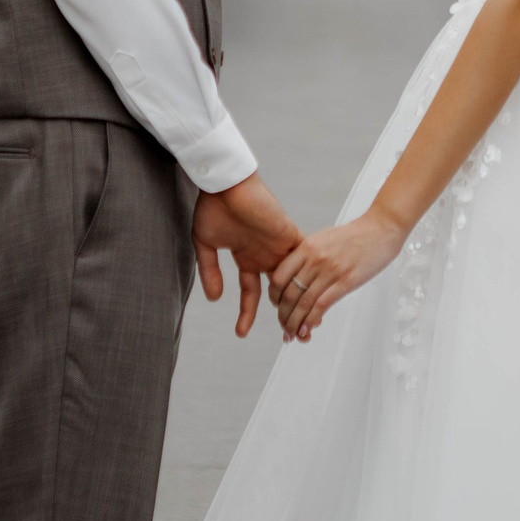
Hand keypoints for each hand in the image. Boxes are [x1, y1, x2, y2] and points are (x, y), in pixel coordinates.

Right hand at [191, 173, 300, 338]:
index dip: (246, 313)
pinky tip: (313, 298)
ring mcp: (279, 247)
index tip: (240, 334)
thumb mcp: (206, 244)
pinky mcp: (290, 236)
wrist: (225, 183)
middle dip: (283, 314)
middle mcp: (266, 255)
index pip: (250, 293)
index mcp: (247, 257)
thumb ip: (210, 271)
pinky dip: (309, 278)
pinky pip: (305, 260)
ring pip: (296, 280)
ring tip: (305, 325)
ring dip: (300, 302)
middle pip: (279, 292)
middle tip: (291, 336)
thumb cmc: (213, 208)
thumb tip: (215, 299)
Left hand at [269, 208, 408, 341]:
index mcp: (307, 247)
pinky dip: (311, 321)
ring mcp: (330, 271)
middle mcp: (314, 259)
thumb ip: (309, 255)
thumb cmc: (354, 235)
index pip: (279, 276)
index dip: (274, 296)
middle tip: (284, 328)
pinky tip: (307, 330)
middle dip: (283, 316)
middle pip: (289, 294)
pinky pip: (322, 305)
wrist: (380, 228)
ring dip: (295, 324)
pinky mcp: (346, 281)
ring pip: (303, 303)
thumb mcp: (324, 239)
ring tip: (293, 335)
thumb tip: (298, 277)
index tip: (277, 306)